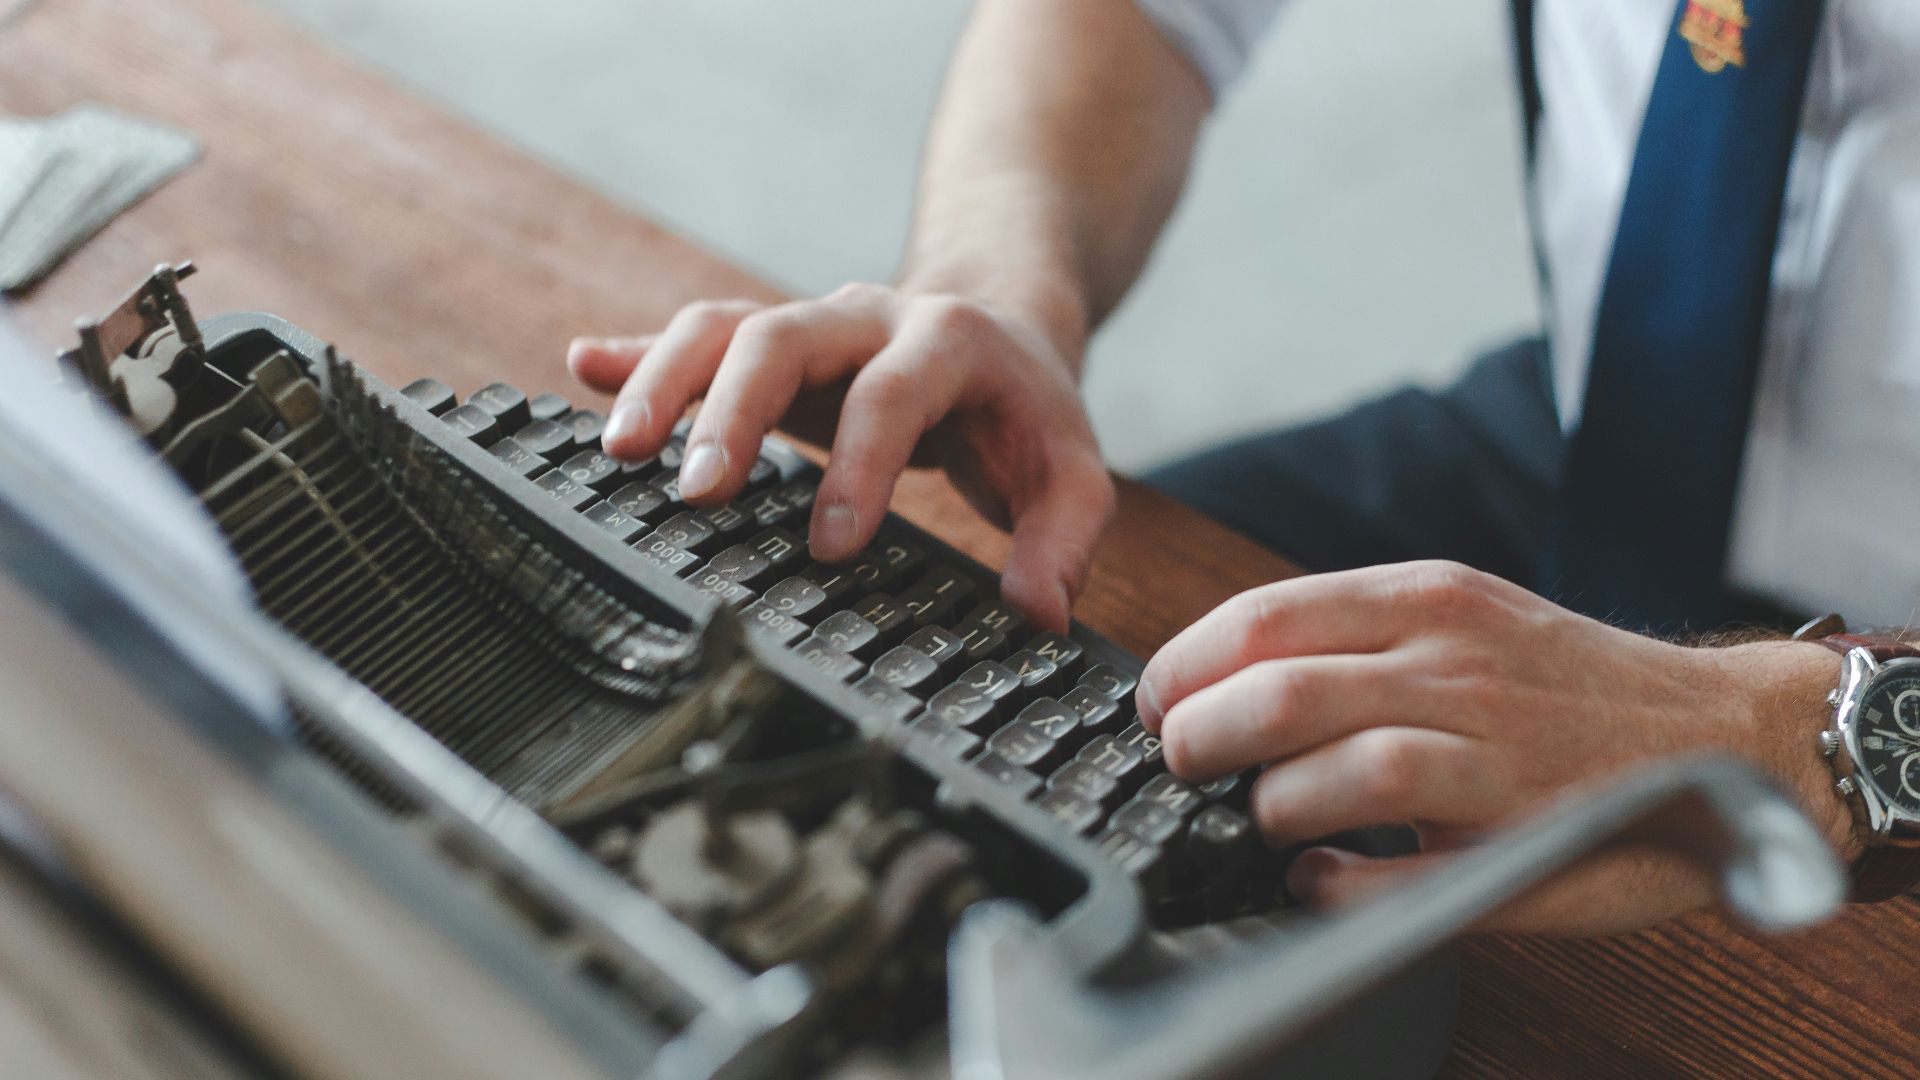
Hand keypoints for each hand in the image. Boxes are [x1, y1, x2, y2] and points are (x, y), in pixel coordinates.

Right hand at [567, 284, 1113, 630]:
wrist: (1002, 322)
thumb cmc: (1027, 413)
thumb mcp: (1072, 472)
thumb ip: (1062, 542)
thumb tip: (1038, 614)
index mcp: (949, 343)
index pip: (893, 396)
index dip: (860, 467)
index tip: (830, 548)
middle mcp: (868, 318)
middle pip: (783, 338)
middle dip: (733, 413)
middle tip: (696, 493)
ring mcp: (810, 323)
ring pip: (723, 328)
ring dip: (665, 380)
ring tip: (617, 451)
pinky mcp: (769, 341)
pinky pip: (694, 335)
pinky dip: (637, 353)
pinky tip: (581, 370)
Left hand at [1135, 560, 1854, 934]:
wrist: (1725, 732)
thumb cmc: (1564, 681)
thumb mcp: (1462, 614)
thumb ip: (1354, 634)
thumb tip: (1221, 675)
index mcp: (1429, 601)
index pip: (1265, 618)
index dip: (1185, 664)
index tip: (1157, 701)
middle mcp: (1456, 668)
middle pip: (1280, 695)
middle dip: (1200, 738)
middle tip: (1183, 763)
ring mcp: (1493, 756)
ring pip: (1336, 776)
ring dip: (1268, 806)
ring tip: (1261, 815)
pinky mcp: (1520, 843)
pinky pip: (1398, 874)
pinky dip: (1337, 883)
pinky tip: (1321, 876)